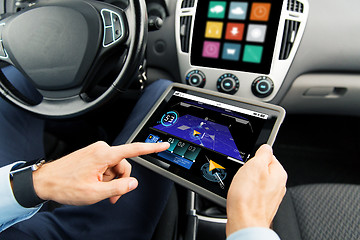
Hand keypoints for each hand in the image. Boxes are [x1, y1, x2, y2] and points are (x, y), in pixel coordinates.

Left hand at [32, 141, 169, 205]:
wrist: (45, 181)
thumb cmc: (65, 185)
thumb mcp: (95, 192)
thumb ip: (118, 188)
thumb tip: (133, 183)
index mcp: (104, 154)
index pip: (133, 150)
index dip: (150, 148)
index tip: (162, 145)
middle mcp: (101, 149)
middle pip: (124, 165)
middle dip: (120, 181)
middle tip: (111, 195)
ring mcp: (96, 151)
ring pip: (115, 167)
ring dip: (111, 181)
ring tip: (99, 191)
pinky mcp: (93, 155)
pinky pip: (107, 166)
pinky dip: (105, 177)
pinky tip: (95, 184)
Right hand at [226, 144, 286, 235]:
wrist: (244, 223)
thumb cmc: (248, 198)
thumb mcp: (254, 165)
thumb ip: (262, 153)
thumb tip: (266, 147)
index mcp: (279, 173)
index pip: (267, 155)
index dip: (254, 158)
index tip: (247, 163)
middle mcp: (278, 185)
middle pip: (261, 169)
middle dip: (249, 171)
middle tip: (243, 176)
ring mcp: (270, 197)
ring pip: (255, 182)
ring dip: (246, 183)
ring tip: (241, 188)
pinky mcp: (261, 205)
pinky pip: (252, 193)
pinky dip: (245, 193)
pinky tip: (241, 197)